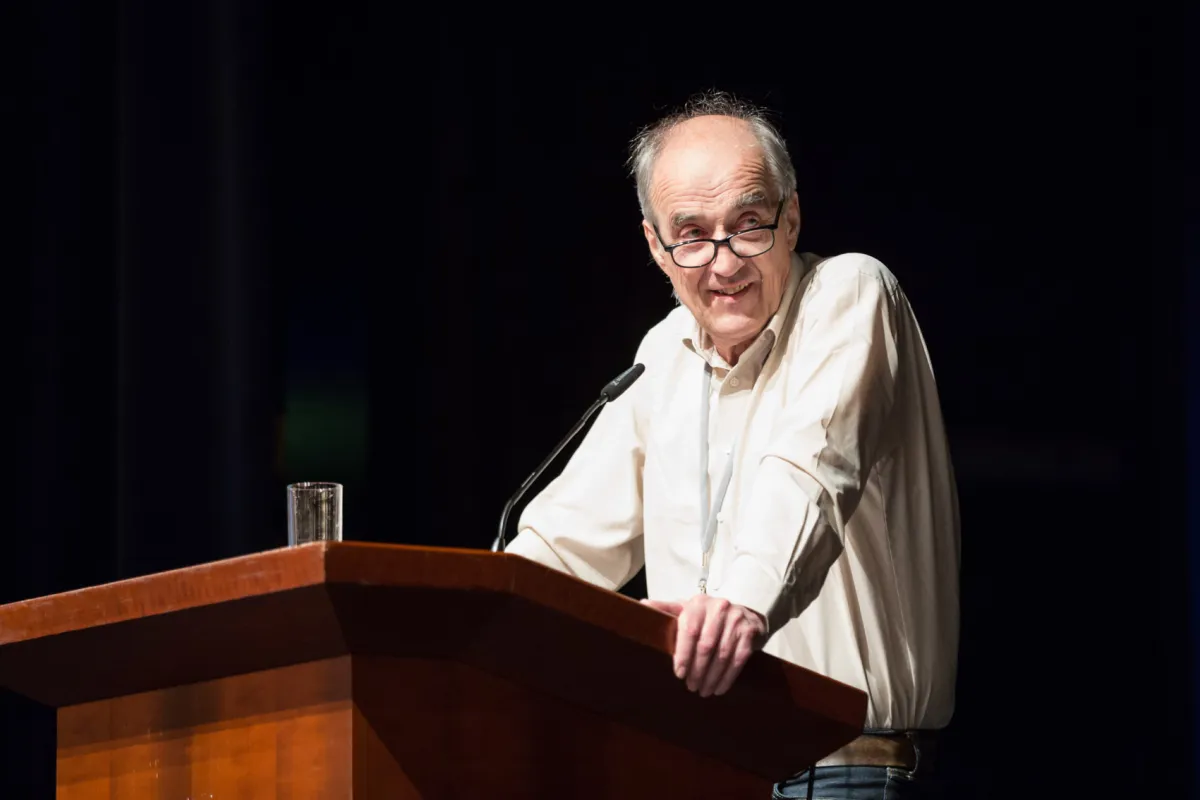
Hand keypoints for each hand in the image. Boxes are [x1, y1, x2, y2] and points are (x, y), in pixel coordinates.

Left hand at [641, 594, 766, 696]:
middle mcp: (719, 608)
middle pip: (706, 646)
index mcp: (698, 604)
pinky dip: (728, 677)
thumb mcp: (686, 609)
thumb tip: (641, 605)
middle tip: (691, 687)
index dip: (683, 654)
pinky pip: (738, 659)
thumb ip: (665, 609)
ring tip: (704, 691)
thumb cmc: (707, 616)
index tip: (679, 674)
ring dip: (712, 677)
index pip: (689, 631)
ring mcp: (736, 619)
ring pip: (722, 655)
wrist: (744, 614)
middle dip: (697, 670)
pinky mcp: (749, 632)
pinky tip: (720, 688)